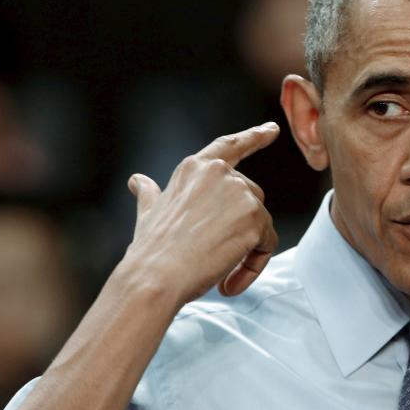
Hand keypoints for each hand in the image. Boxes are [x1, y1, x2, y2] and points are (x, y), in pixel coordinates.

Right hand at [123, 121, 280, 304]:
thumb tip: (137, 181)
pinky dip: (254, 265)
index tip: (272, 129)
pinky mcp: (254, 218)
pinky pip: (267, 244)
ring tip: (221, 273)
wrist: (155, 276)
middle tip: (218, 257)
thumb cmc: (151, 250)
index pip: (229, 146)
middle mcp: (220, 172)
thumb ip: (151, 193)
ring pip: (262, 222)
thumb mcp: (149, 213)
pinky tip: (230, 280)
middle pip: (252, 197)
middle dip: (242, 226)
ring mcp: (239, 193)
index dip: (253, 137)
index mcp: (195, 168)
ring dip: (248, 249)